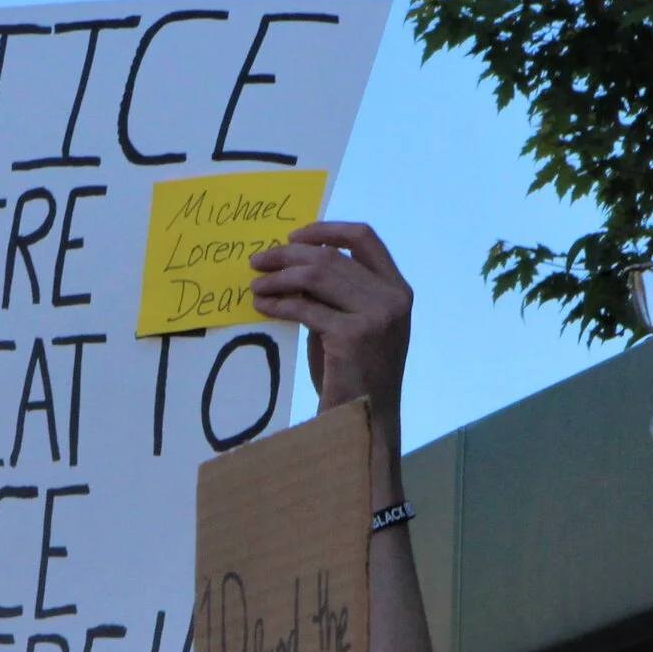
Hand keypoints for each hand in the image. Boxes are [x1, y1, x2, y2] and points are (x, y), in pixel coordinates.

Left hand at [249, 221, 410, 420]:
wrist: (364, 420)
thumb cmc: (355, 377)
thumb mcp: (354, 325)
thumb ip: (338, 295)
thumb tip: (298, 265)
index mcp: (397, 289)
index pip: (365, 238)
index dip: (327, 230)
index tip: (294, 236)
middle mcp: (392, 297)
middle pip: (332, 256)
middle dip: (288, 255)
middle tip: (258, 261)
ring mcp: (376, 315)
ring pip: (317, 276)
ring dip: (279, 277)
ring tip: (255, 284)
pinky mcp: (353, 335)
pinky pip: (305, 308)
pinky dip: (279, 304)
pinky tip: (263, 306)